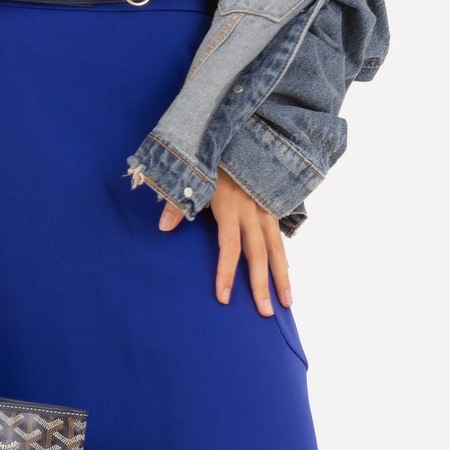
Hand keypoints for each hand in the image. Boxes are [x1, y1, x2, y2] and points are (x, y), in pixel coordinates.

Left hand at [159, 174, 290, 315]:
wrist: (243, 135)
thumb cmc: (212, 160)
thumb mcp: (192, 177)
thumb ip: (177, 203)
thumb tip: (162, 227)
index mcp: (230, 209)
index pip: (229, 248)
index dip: (226, 273)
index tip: (225, 298)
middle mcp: (252, 213)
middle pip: (259, 255)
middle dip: (262, 285)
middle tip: (265, 314)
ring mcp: (266, 210)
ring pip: (277, 249)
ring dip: (282, 277)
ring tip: (287, 303)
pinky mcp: (273, 206)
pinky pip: (280, 237)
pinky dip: (284, 257)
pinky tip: (286, 273)